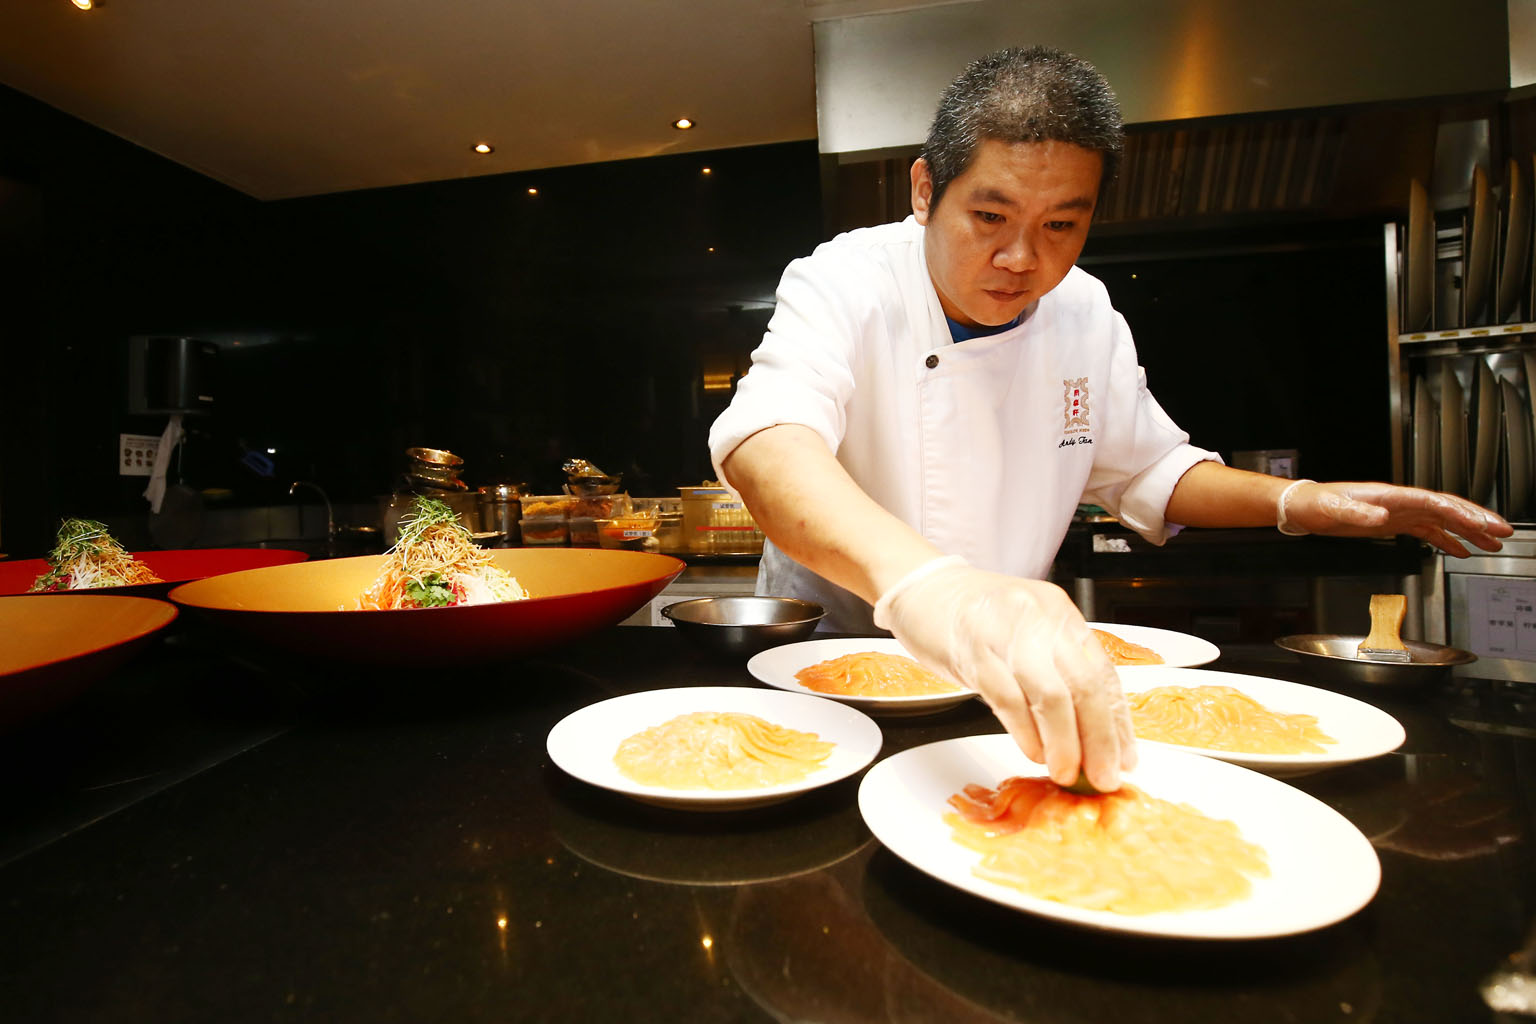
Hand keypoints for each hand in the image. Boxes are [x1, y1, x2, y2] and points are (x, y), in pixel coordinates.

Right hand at [873, 556, 1134, 790]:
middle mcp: (1040, 618)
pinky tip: (1033, 752)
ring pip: (1050, 695)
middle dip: (1099, 738)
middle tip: (1104, 775)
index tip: (1125, 759)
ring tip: (1066, 772)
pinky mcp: (972, 648)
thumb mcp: (1026, 635)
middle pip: (1084, 685)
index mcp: (1061, 614)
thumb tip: (1089, 732)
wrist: (922, 589)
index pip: (1102, 673)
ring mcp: (1006, 631)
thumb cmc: (974, 618)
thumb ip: (1057, 672)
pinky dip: (1025, 731)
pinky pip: (1008, 697)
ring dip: (1064, 742)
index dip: (1117, 722)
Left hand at [1280, 481, 1510, 556]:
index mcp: (1390, 496)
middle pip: (1447, 508)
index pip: (1435, 503)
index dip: (1460, 513)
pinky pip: (1428, 531)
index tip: (1482, 524)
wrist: (1303, 507)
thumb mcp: (1332, 509)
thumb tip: (1380, 517)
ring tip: (1494, 543)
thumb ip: (1356, 513)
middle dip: (1477, 520)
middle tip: (1503, 532)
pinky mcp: (1393, 524)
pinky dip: (1447, 540)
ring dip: (1469, 531)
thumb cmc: (1316, 503)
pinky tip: (1461, 550)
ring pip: (1443, 520)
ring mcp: (1399, 512)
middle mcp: (1399, 502)